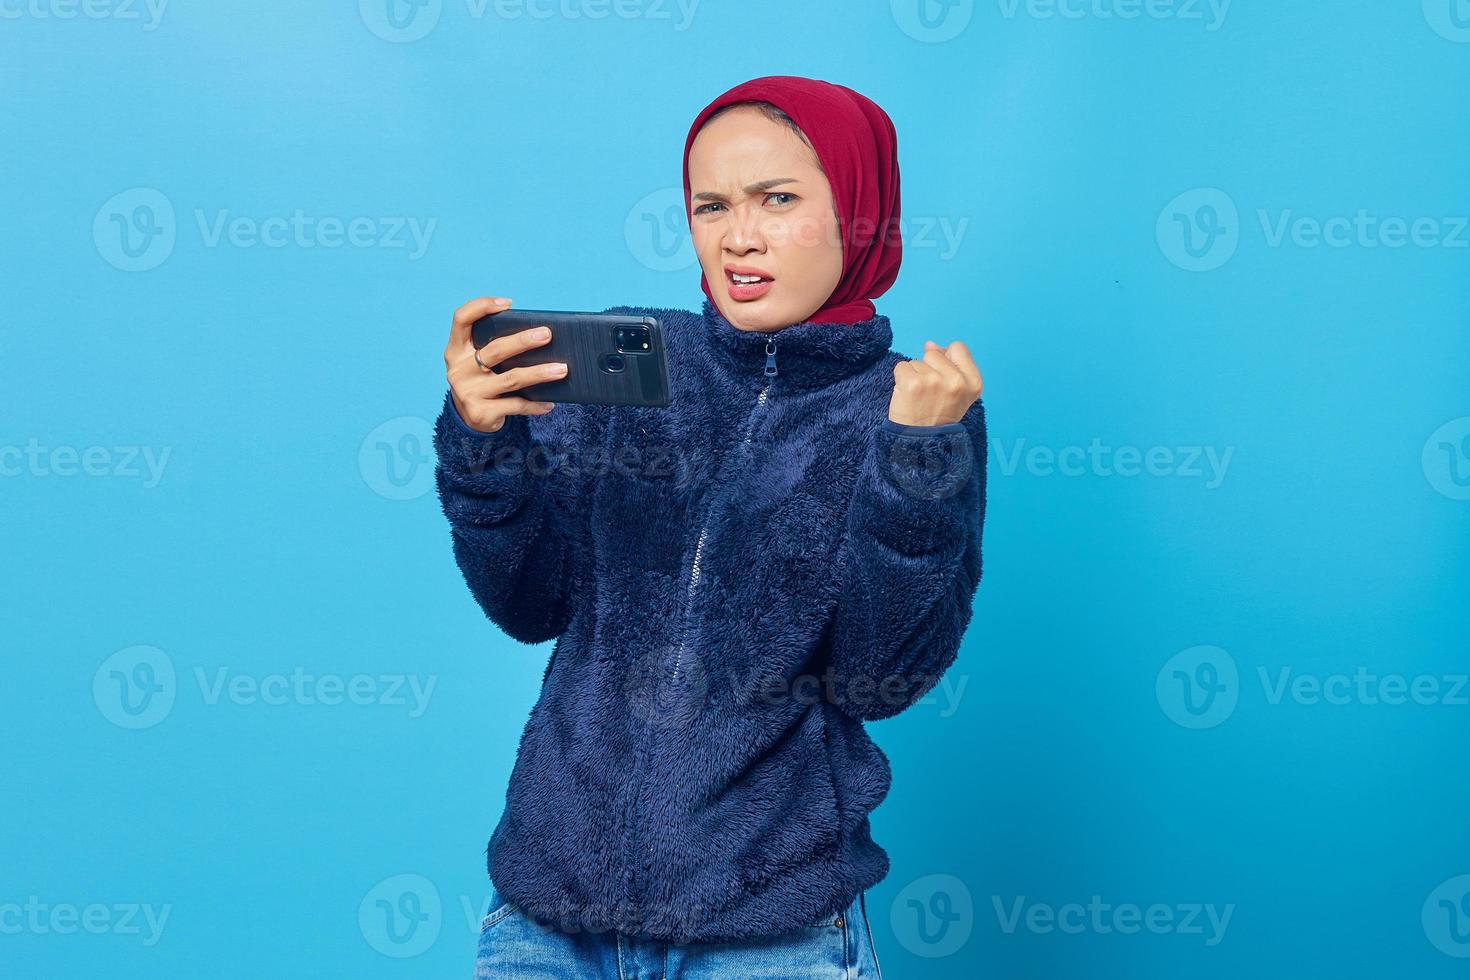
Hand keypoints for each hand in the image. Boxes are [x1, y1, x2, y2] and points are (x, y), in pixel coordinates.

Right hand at [444, 296, 566, 432]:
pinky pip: (515, 405)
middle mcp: (458, 370)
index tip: (508, 303)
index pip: (461, 319)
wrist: (470, 419)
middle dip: (523, 341)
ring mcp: (468, 392)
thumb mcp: (479, 362)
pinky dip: (535, 404)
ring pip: (511, 379)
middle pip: (495, 350)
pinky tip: (550, 403)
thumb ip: (496, 347)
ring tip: (562, 369)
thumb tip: (539, 336)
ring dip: (539, 373)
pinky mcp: (481, 413)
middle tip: (547, 335)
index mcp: (456, 350)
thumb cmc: (482, 380)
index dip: (482, 307)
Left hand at [886, 339, 982, 426]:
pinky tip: (906, 396)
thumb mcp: (957, 395)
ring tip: (918, 399)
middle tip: (928, 394)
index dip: (945, 359)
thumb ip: (951, 367)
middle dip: (927, 369)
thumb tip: (930, 345)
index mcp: (973, 383)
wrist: (921, 444)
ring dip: (913, 377)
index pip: (958, 348)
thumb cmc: (938, 420)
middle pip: (934, 354)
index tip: (941, 376)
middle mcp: (956, 381)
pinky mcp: (913, 383)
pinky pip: (901, 367)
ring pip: (916, 361)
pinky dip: (900, 380)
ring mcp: (934, 381)